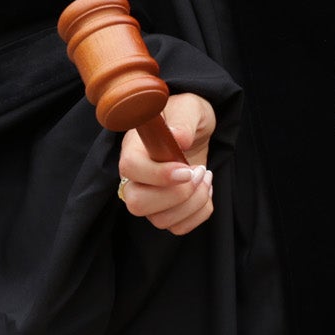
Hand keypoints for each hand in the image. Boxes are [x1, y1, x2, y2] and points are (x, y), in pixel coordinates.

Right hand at [119, 93, 216, 235]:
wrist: (197, 129)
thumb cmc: (187, 114)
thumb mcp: (189, 107)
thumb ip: (184, 120)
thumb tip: (179, 139)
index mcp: (134, 148)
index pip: (129, 169)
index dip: (158, 175)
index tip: (186, 169)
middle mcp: (135, 178)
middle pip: (137, 204)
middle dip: (176, 195)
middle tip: (197, 171)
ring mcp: (149, 198)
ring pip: (160, 220)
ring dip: (193, 202)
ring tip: (205, 175)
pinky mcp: (166, 210)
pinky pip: (179, 227)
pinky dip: (199, 212)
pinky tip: (205, 188)